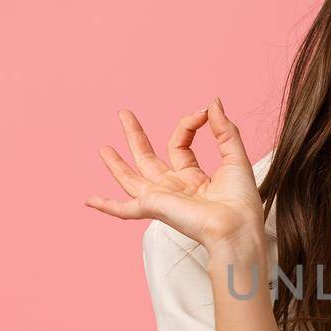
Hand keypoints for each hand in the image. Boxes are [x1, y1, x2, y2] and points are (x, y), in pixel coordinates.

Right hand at [85, 100, 263, 251]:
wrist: (237, 228)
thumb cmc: (241, 201)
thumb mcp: (234, 157)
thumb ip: (224, 130)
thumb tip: (213, 102)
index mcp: (193, 179)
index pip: (180, 143)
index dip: (189, 124)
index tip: (202, 113)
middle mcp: (174, 189)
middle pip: (148, 158)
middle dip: (135, 135)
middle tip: (123, 114)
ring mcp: (162, 199)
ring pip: (131, 178)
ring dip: (116, 164)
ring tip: (103, 148)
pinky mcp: (153, 207)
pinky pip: (124, 209)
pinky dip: (105, 206)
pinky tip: (89, 201)